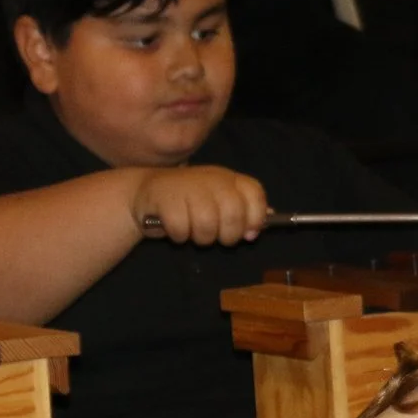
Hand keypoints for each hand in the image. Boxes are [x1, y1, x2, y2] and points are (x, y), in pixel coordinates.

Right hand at [129, 165, 267, 245]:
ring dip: (201, 238)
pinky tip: (174, 228)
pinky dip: (179, 236)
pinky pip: (181, 230)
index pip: (254, 193)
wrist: (148, 192)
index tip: (248, 233)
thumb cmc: (189, 201)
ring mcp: (189, 186)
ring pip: (206, 226)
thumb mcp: (218, 200)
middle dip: (227, 236)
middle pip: (233, 215)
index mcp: (228, 178)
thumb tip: (269, 217)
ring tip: (193, 232)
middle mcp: (212, 179)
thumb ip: (242, 208)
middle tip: (216, 237)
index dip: (256, 217)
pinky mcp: (166, 198)